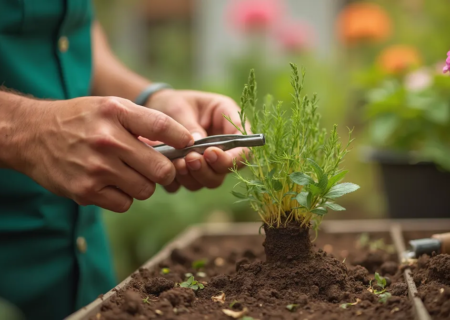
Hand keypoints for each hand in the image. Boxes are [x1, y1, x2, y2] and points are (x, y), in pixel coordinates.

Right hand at [8, 96, 192, 211]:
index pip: (162, 126)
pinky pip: (125, 203)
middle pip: (161, 169)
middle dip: (164, 171)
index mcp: (115, 112)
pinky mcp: (86, 191)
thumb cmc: (81, 120)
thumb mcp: (110, 107)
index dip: (182, 139)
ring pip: (146, 190)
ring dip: (143, 185)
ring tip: (127, 173)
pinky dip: (123, 197)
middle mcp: (107, 139)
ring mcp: (96, 168)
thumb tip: (180, 142)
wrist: (33, 135)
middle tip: (156, 167)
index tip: (188, 145)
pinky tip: (110, 183)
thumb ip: (142, 121)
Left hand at [146, 90, 247, 192]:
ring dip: (193, 177)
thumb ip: (190, 125)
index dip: (231, 158)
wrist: (158, 109)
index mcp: (230, 125)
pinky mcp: (193, 174)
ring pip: (209, 181)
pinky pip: (190, 185)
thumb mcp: (180, 106)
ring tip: (177, 162)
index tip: (210, 153)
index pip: (244, 150)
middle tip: (190, 158)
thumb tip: (196, 144)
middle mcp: (223, 148)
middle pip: (226, 170)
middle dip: (208, 169)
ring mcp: (209, 164)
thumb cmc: (174, 103)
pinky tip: (167, 167)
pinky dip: (179, 181)